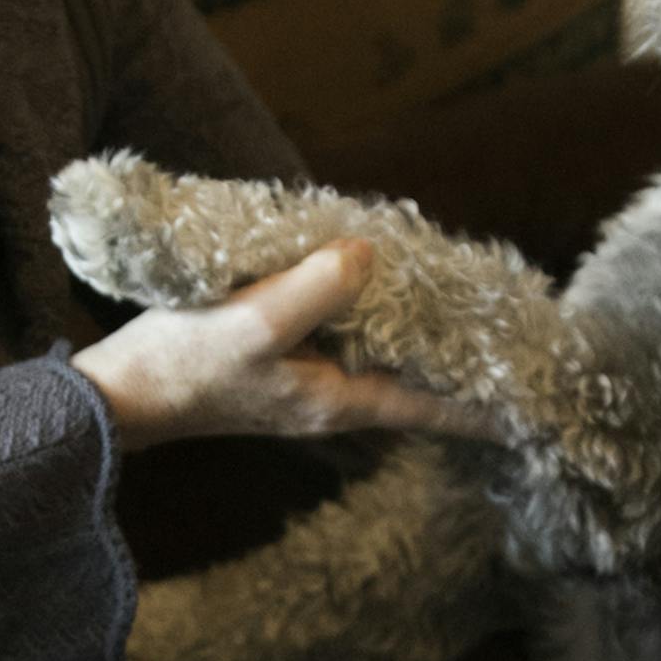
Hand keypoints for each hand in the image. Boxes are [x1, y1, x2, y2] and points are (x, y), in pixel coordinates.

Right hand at [73, 240, 494, 453]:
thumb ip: (317, 288)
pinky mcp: (278, 356)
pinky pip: (345, 332)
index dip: (488, 404)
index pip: (435, 406)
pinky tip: (380, 280)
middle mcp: (332, 396)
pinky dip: (373, 311)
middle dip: (464, 360)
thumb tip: (369, 255)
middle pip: (416, 377)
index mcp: (340, 401)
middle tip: (517, 330)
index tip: (541, 401)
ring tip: (468, 300)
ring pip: (384, 353)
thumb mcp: (254, 322)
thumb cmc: (185, 365)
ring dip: (421, 330)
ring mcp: (305, 378)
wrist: (119, 392)